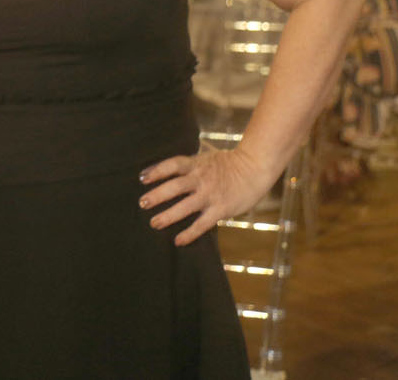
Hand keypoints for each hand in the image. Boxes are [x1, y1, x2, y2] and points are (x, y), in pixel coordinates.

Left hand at [138, 148, 275, 245]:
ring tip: (154, 223)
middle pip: (175, 186)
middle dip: (157, 195)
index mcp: (196, 164)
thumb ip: (189, 165)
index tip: (142, 178)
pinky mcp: (221, 209)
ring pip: (186, 206)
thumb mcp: (206, 158)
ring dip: (168, 215)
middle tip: (142, 203)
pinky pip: (202, 223)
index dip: (157, 171)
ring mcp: (211, 195)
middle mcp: (201, 179)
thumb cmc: (228, 163)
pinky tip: (178, 240)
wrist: (255, 168)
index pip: (172, 165)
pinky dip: (190, 233)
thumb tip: (167, 170)